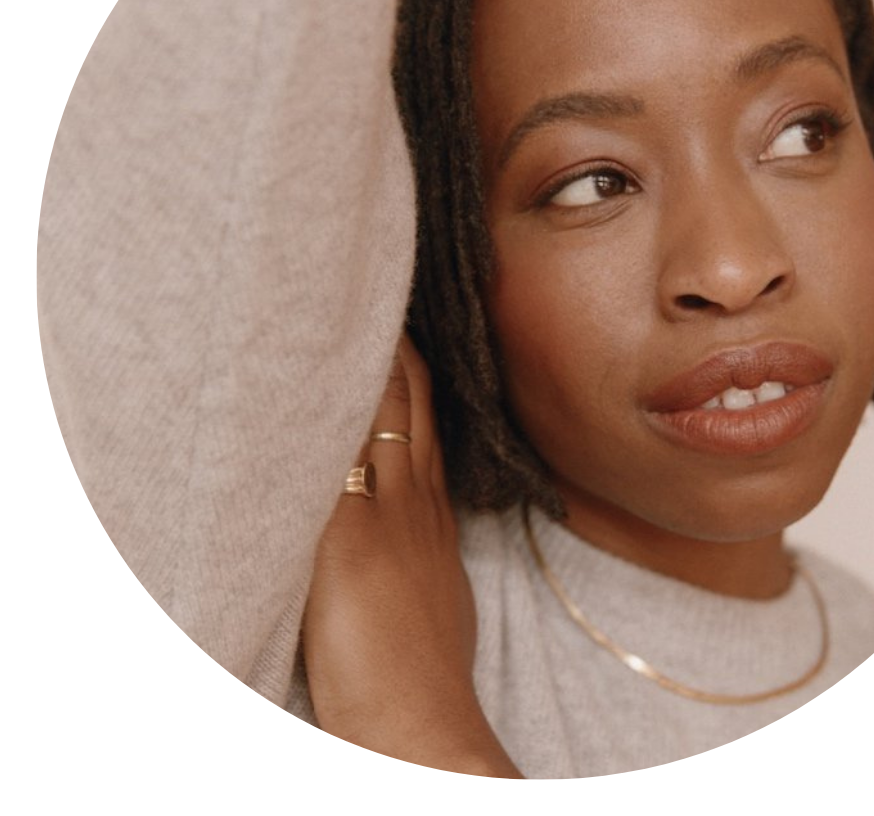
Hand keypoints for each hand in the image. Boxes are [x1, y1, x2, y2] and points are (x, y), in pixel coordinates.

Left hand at [303, 336, 519, 776]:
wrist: (421, 719)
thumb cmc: (422, 669)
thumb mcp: (436, 595)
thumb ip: (422, 553)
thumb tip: (415, 535)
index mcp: (430, 515)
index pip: (423, 425)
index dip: (412, 376)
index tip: (401, 337)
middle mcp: (411, 501)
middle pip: (405, 404)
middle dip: (392, 348)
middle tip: (379, 299)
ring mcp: (381, 514)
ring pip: (376, 413)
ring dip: (362, 362)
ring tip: (337, 314)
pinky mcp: (344, 538)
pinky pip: (331, 456)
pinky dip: (317, 414)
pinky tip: (292, 378)